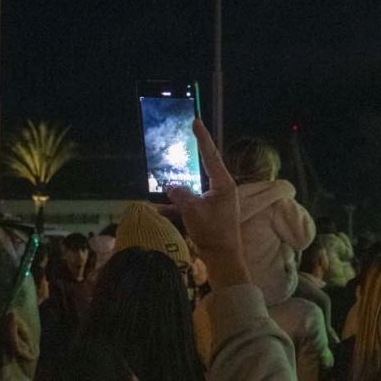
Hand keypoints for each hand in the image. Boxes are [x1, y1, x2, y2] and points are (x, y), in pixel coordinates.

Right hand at [166, 119, 251, 289]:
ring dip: (178, 187)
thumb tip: (170, 186)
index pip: (210, 155)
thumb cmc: (212, 233)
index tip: (196, 121)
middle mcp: (221, 189)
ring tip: (162, 182)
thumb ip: (179, 194)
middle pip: (201, 168)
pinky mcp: (209, 213)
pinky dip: (176, 206)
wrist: (223, 259)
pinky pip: (190, 203)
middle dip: (188, 159)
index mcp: (222, 184)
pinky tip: (158, 210)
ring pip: (193, 187)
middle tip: (179, 143)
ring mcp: (215, 201)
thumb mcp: (192, 210)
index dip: (202, 138)